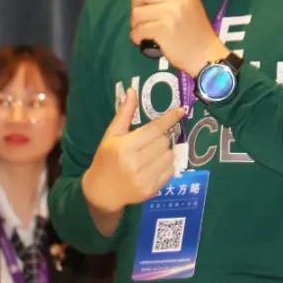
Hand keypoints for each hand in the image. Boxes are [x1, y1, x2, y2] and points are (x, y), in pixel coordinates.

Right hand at [81, 89, 185, 218]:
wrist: (102, 192)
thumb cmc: (106, 159)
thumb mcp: (111, 135)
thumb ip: (124, 113)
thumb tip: (132, 91)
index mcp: (125, 148)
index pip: (154, 129)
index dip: (169, 119)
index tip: (181, 110)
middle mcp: (136, 164)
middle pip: (164, 141)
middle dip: (161, 137)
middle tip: (150, 139)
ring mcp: (145, 179)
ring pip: (170, 155)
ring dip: (165, 151)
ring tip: (151, 153)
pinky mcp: (152, 190)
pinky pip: (171, 170)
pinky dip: (166, 164)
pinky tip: (154, 164)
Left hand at [128, 0, 229, 76]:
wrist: (205, 54)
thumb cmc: (193, 29)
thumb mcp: (183, 4)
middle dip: (136, 6)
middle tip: (144, 17)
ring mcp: (171, 12)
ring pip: (136, 12)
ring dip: (136, 25)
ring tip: (146, 31)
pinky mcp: (164, 29)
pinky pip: (138, 30)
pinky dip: (137, 37)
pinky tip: (146, 41)